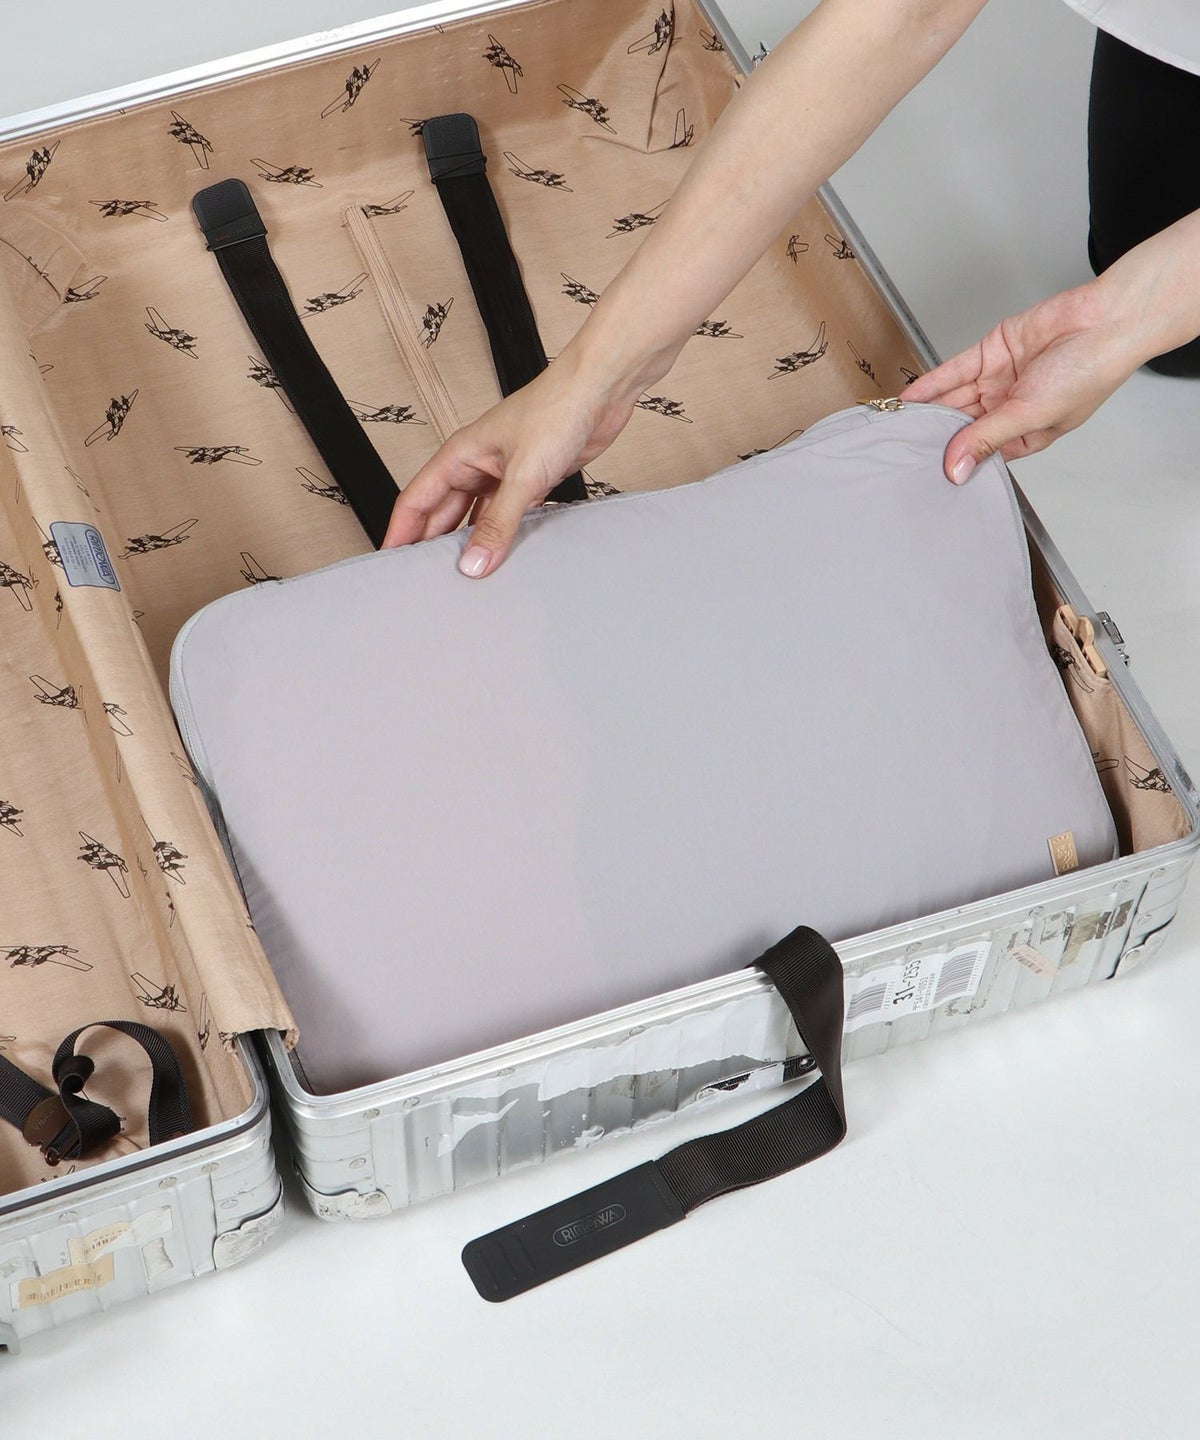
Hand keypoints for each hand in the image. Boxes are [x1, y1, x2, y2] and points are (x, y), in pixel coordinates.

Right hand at [381, 354, 639, 575]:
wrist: (600, 391)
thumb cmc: (557, 408)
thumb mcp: (522, 475)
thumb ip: (498, 523)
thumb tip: (473, 562)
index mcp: (460, 455)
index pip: (416, 500)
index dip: (400, 532)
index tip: (389, 562)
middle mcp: (477, 464)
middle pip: (442, 512)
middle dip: (431, 544)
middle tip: (425, 579)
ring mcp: (504, 473)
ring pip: (474, 515)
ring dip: (467, 542)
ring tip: (460, 575)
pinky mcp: (531, 480)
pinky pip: (505, 515)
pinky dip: (500, 535)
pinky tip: (500, 554)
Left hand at [901, 279, 1142, 482]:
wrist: (1106, 321)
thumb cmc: (1088, 373)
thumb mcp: (1031, 415)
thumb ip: (987, 438)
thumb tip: (956, 469)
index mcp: (1027, 434)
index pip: (982, 452)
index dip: (957, 460)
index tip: (926, 471)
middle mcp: (1010, 408)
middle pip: (963, 425)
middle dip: (936, 435)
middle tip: (902, 448)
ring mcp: (999, 379)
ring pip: (954, 398)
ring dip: (928, 410)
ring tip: (898, 425)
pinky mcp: (992, 351)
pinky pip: (954, 371)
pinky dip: (931, 384)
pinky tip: (909, 399)